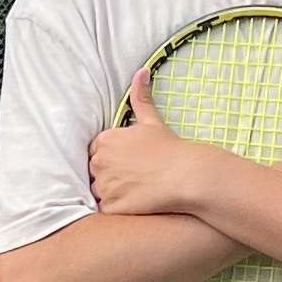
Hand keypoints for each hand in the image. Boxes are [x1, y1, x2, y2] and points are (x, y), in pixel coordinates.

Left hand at [82, 72, 218, 219]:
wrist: (186, 176)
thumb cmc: (170, 149)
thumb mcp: (152, 121)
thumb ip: (140, 98)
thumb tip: (141, 71)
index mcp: (105, 141)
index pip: (96, 150)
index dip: (112, 157)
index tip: (129, 162)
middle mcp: (99, 162)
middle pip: (95, 171)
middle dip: (109, 174)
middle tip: (134, 177)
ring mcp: (104, 186)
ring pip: (98, 191)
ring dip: (111, 192)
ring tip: (135, 190)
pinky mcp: (111, 206)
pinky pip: (106, 209)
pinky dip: (117, 208)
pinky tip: (135, 203)